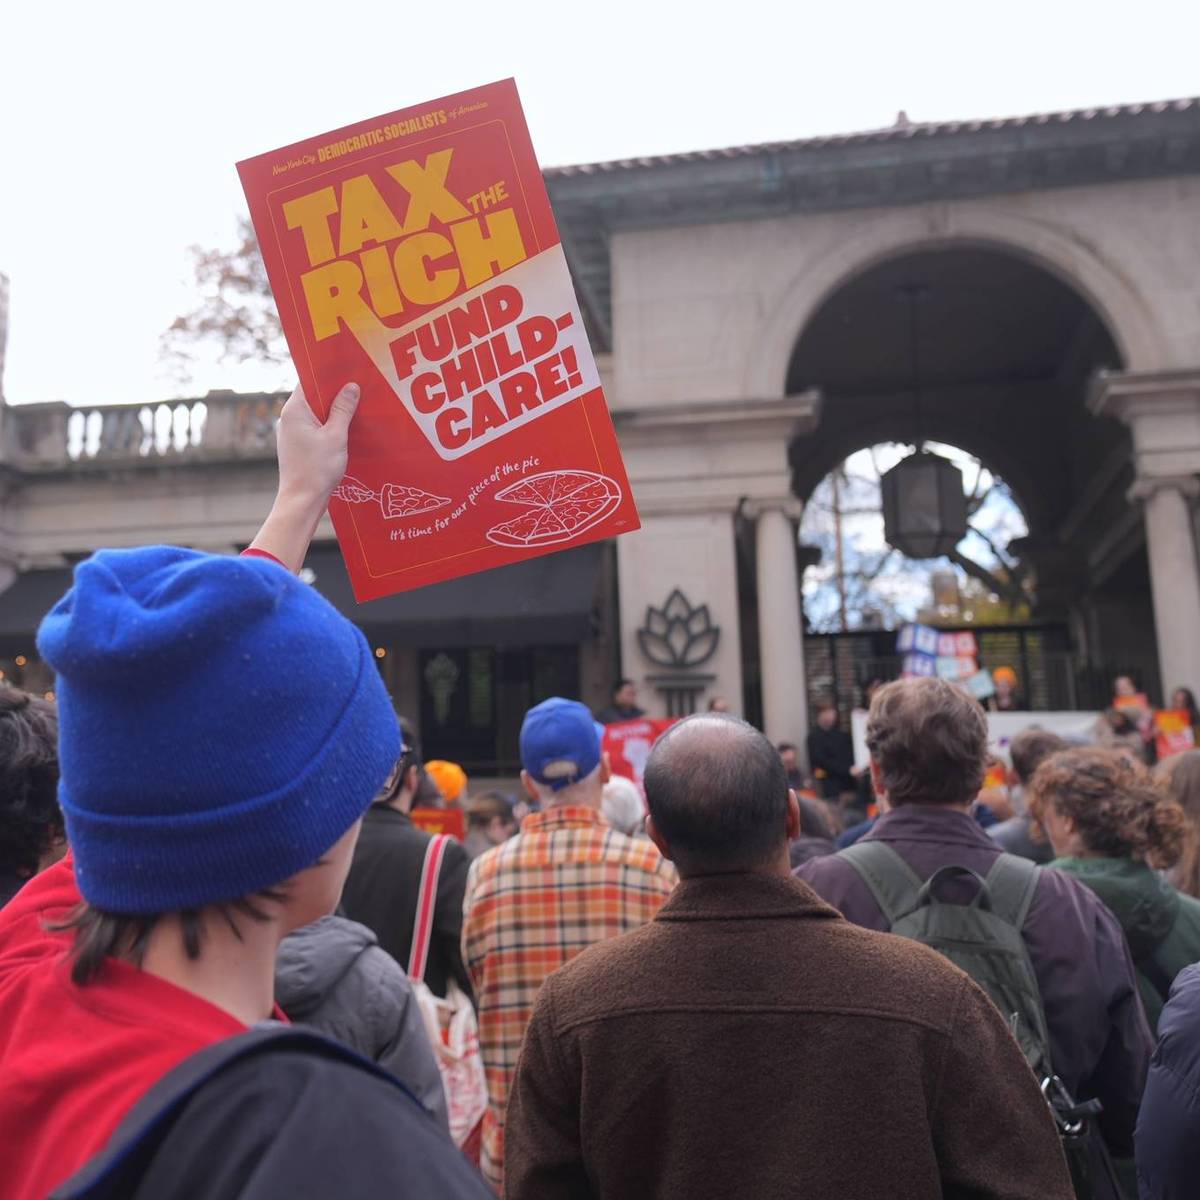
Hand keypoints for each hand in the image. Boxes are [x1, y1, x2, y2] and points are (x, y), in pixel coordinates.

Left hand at [247, 380, 361, 572]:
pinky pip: (316, 426)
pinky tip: (348, 428)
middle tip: (358, 383)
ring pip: (316, 412)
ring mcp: (293, 432)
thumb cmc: (317, 469)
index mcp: (295, 410)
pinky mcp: (299, 445)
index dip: (327, 371)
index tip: (346, 365)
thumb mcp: (336, 436)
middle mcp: (290, 417)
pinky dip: (330, 424)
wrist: (302, 501)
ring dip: (334, 409)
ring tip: (357, 404)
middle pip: (314, 395)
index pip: (309, 380)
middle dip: (335, 390)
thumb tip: (351, 387)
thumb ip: (343, 409)